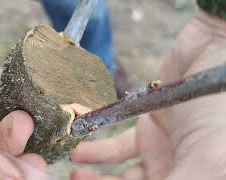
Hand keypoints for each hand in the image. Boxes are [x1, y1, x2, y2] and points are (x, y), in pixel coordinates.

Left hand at [71, 11, 225, 179]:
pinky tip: (81, 152)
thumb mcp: (207, 157)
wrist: (215, 53)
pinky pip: (119, 146)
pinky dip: (98, 150)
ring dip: (97, 176)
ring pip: (123, 174)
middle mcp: (176, 169)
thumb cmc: (220, 109)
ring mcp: (161, 150)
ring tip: (74, 171)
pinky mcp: (148, 126)